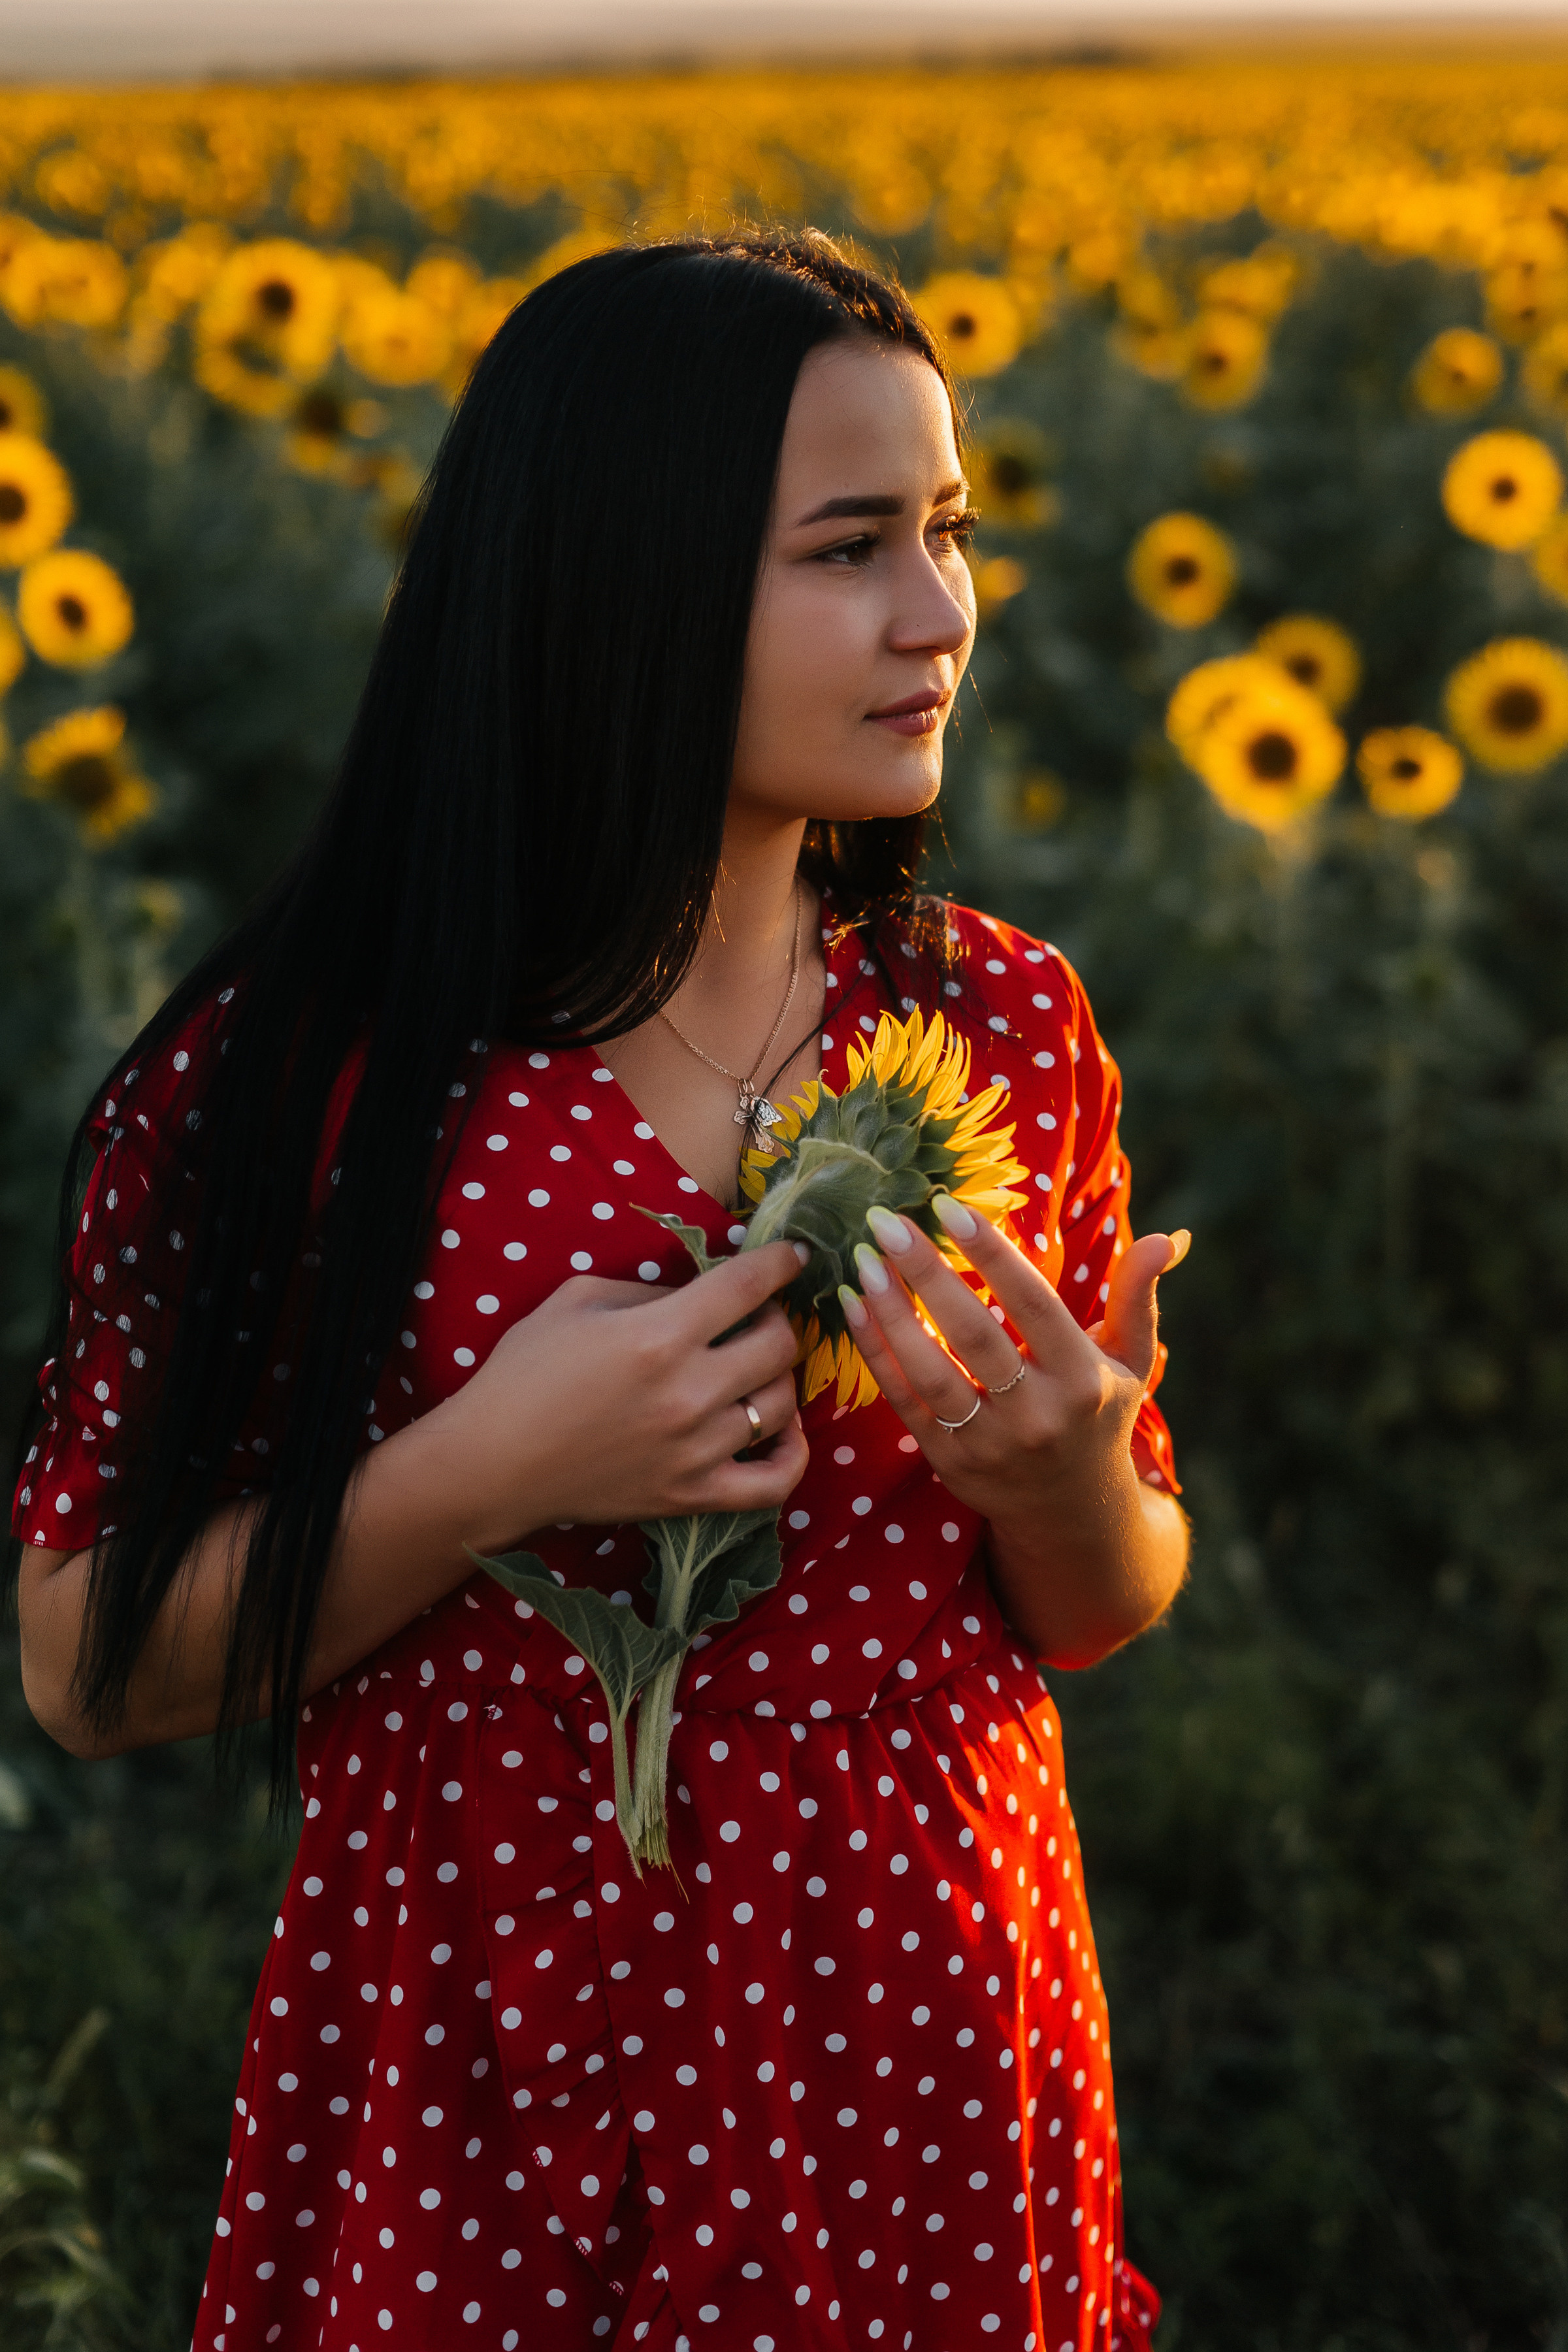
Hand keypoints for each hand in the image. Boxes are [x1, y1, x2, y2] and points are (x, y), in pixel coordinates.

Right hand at [414, 1239, 811, 1549]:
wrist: (493, 1464)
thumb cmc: (524, 1374)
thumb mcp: (577, 1301)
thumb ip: (650, 1291)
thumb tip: (703, 1292)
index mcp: (659, 1335)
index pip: (749, 1285)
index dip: (783, 1263)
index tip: (794, 1257)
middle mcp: (688, 1392)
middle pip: (779, 1345)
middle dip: (777, 1319)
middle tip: (758, 1317)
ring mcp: (696, 1450)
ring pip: (781, 1405)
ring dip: (778, 1377)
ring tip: (757, 1367)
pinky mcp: (693, 1496)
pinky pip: (774, 1481)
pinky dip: (793, 1453)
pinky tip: (782, 1429)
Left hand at [840, 1200, 1189, 1661]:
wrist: (1073, 1516)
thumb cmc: (1098, 1416)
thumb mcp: (1129, 1361)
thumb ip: (1137, 1297)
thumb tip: (1167, 1236)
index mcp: (1083, 1380)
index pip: (1032, 1303)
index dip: (989, 1252)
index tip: (947, 1205)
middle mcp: (1038, 1414)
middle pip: (974, 1335)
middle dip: (926, 1273)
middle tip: (886, 1219)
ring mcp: (990, 1444)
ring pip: (931, 1371)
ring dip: (891, 1313)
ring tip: (863, 1260)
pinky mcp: (949, 1462)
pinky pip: (906, 1401)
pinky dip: (877, 1353)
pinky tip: (854, 1306)